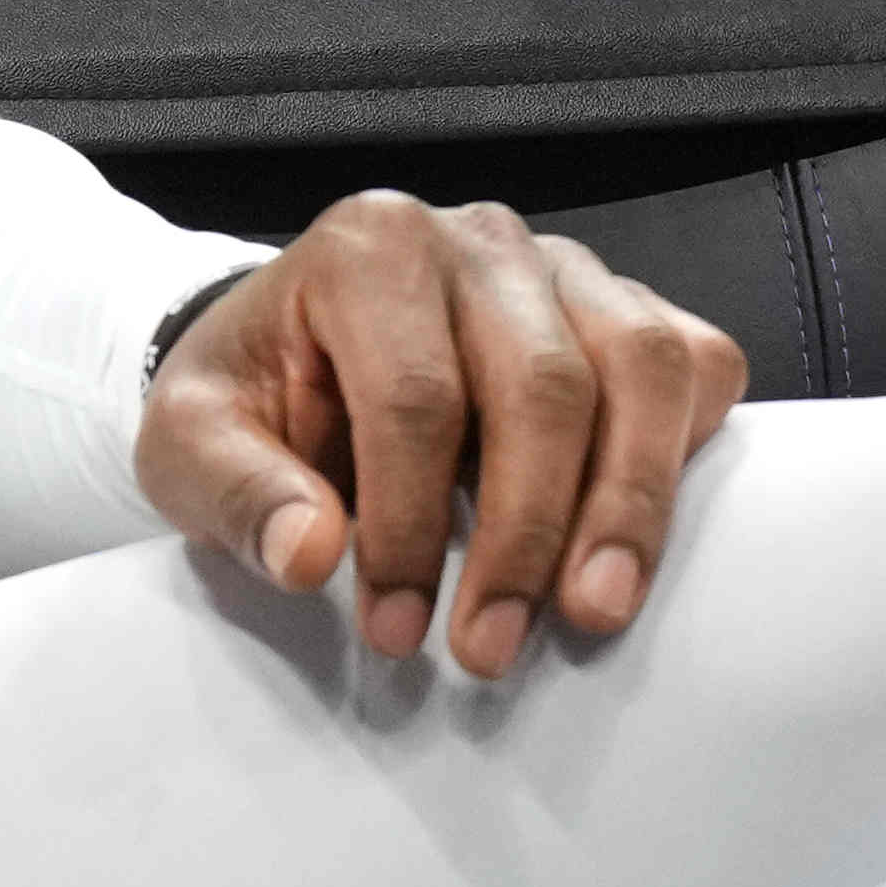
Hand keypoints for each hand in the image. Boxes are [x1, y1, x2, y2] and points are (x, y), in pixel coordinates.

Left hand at [138, 189, 753, 675]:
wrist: (294, 355)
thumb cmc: (256, 399)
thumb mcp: (189, 446)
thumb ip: (237, 494)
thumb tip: (308, 554)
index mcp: (367, 249)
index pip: (416, 397)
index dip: (409, 527)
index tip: (392, 629)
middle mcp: (480, 240)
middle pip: (544, 384)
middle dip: (525, 534)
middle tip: (490, 646)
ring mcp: (568, 266)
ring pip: (643, 365)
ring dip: (628, 505)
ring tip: (595, 610)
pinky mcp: (625, 305)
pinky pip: (696, 362)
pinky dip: (688, 447)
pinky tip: (637, 535)